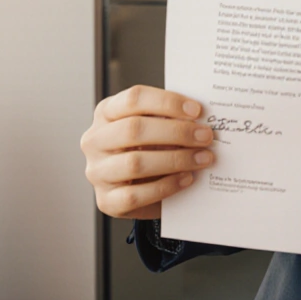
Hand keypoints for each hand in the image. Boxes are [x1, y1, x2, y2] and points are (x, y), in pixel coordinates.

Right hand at [80, 85, 214, 220]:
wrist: (138, 186)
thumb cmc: (150, 147)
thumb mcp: (155, 126)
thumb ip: (171, 118)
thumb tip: (202, 118)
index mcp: (106, 112)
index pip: (134, 98)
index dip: (167, 102)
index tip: (197, 110)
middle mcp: (95, 140)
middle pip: (134, 129)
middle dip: (176, 132)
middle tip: (205, 136)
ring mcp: (97, 172)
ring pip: (134, 163)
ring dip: (176, 160)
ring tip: (202, 158)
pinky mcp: (105, 201)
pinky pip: (135, 195)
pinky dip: (166, 186)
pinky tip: (187, 178)